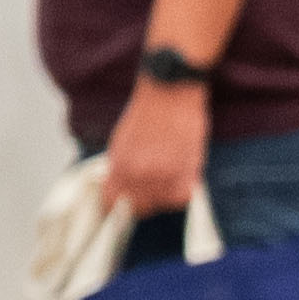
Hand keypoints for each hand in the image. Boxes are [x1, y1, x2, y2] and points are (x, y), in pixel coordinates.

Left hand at [107, 72, 209, 217]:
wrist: (170, 90)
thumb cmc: (146, 112)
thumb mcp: (122, 141)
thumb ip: (120, 167)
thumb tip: (119, 187)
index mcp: (119, 167)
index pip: (111, 203)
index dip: (118, 204)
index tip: (124, 202)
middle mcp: (139, 175)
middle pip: (138, 209)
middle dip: (142, 202)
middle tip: (150, 189)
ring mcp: (164, 176)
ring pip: (161, 205)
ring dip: (164, 195)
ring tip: (168, 177)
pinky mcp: (187, 171)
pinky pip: (181, 198)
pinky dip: (182, 192)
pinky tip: (181, 177)